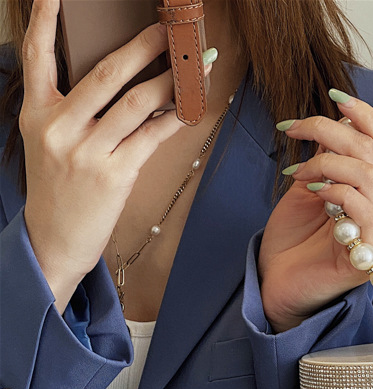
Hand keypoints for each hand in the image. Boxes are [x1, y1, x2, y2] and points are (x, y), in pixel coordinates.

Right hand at [18, 0, 211, 312]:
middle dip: (142, 47)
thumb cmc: (59, 189)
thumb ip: (69, 112)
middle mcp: (59, 127)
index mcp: (36, 114)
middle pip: (106, 74)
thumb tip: (123, 83)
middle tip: (167, 30)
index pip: (36, 57)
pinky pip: (151, 138)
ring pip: (136, 104)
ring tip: (193, 66)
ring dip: (170, 81)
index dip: (42, 21)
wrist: (55, 238)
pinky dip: (173, 119)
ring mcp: (87, 152)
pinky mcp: (114, 175)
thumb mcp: (47, 143)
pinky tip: (190, 106)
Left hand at [257, 90, 372, 331]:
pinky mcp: (364, 258)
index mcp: (367, 192)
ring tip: (298, 173)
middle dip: (334, 129)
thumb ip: (323, 160)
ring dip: (328, 162)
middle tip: (297, 129)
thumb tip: (333, 120)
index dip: (367, 114)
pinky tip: (312, 194)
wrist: (274, 285)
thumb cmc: (290, 242)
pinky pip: (363, 211)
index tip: (334, 97)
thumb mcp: (304, 188)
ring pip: (370, 176)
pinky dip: (335, 190)